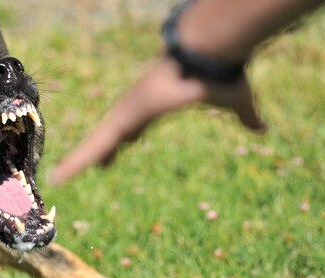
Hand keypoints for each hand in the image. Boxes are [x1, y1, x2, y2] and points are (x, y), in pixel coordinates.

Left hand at [48, 55, 266, 184]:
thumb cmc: (221, 72)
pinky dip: (76, 163)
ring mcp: (127, 112)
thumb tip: (264, 129)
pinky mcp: (124, 118)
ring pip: (97, 143)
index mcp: (159, 102)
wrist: (210, 52)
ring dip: (80, 161)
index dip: (129, 136)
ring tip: (60, 178)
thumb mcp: (236, 102)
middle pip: (115, 134)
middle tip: (98, 166)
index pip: (139, 124)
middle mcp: (138, 106)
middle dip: (105, 150)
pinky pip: (95, 146)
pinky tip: (60, 177)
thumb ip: (246, 117)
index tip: (126, 143)